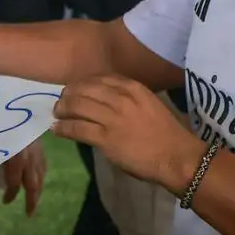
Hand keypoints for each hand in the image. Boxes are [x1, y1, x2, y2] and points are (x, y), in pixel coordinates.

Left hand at [2, 141, 46, 216]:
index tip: (4, 202)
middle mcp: (30, 159)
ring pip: (41, 175)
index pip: (14, 184)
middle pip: (33, 185)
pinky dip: (41, 174)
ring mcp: (37, 151)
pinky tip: (38, 178)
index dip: (10, 194)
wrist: (13, 102)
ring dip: (38, 189)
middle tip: (30, 213)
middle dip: (32, 201)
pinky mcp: (40, 143)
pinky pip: (43, 164)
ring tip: (34, 199)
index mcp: (16, 160)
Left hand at [52, 75, 204, 194]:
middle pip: (82, 89)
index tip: (74, 89)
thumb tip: (103, 100)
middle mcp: (120, 97)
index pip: (97, 78)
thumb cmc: (167, 133)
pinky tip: (57, 129)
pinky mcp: (105, 138)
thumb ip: (127, 98)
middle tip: (61, 102)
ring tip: (58, 114)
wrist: (177, 157)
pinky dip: (62, 128)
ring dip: (62, 110)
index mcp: (132, 87)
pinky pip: (76, 128)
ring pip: (75, 106)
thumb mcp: (148, 104)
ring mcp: (111, 117)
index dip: (81, 84)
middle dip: (68, 94)